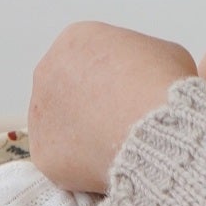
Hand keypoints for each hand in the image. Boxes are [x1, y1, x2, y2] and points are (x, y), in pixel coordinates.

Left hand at [27, 22, 198, 194]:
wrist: (153, 128)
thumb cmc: (163, 87)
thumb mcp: (167, 54)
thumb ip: (144, 61)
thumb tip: (144, 79)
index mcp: (75, 40)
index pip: (89, 58)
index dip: (114, 78)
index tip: (131, 95)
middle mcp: (47, 70)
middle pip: (68, 89)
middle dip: (90, 105)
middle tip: (120, 123)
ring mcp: (38, 113)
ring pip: (60, 125)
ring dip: (82, 134)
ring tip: (116, 146)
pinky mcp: (42, 152)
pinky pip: (62, 159)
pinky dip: (81, 166)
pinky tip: (106, 166)